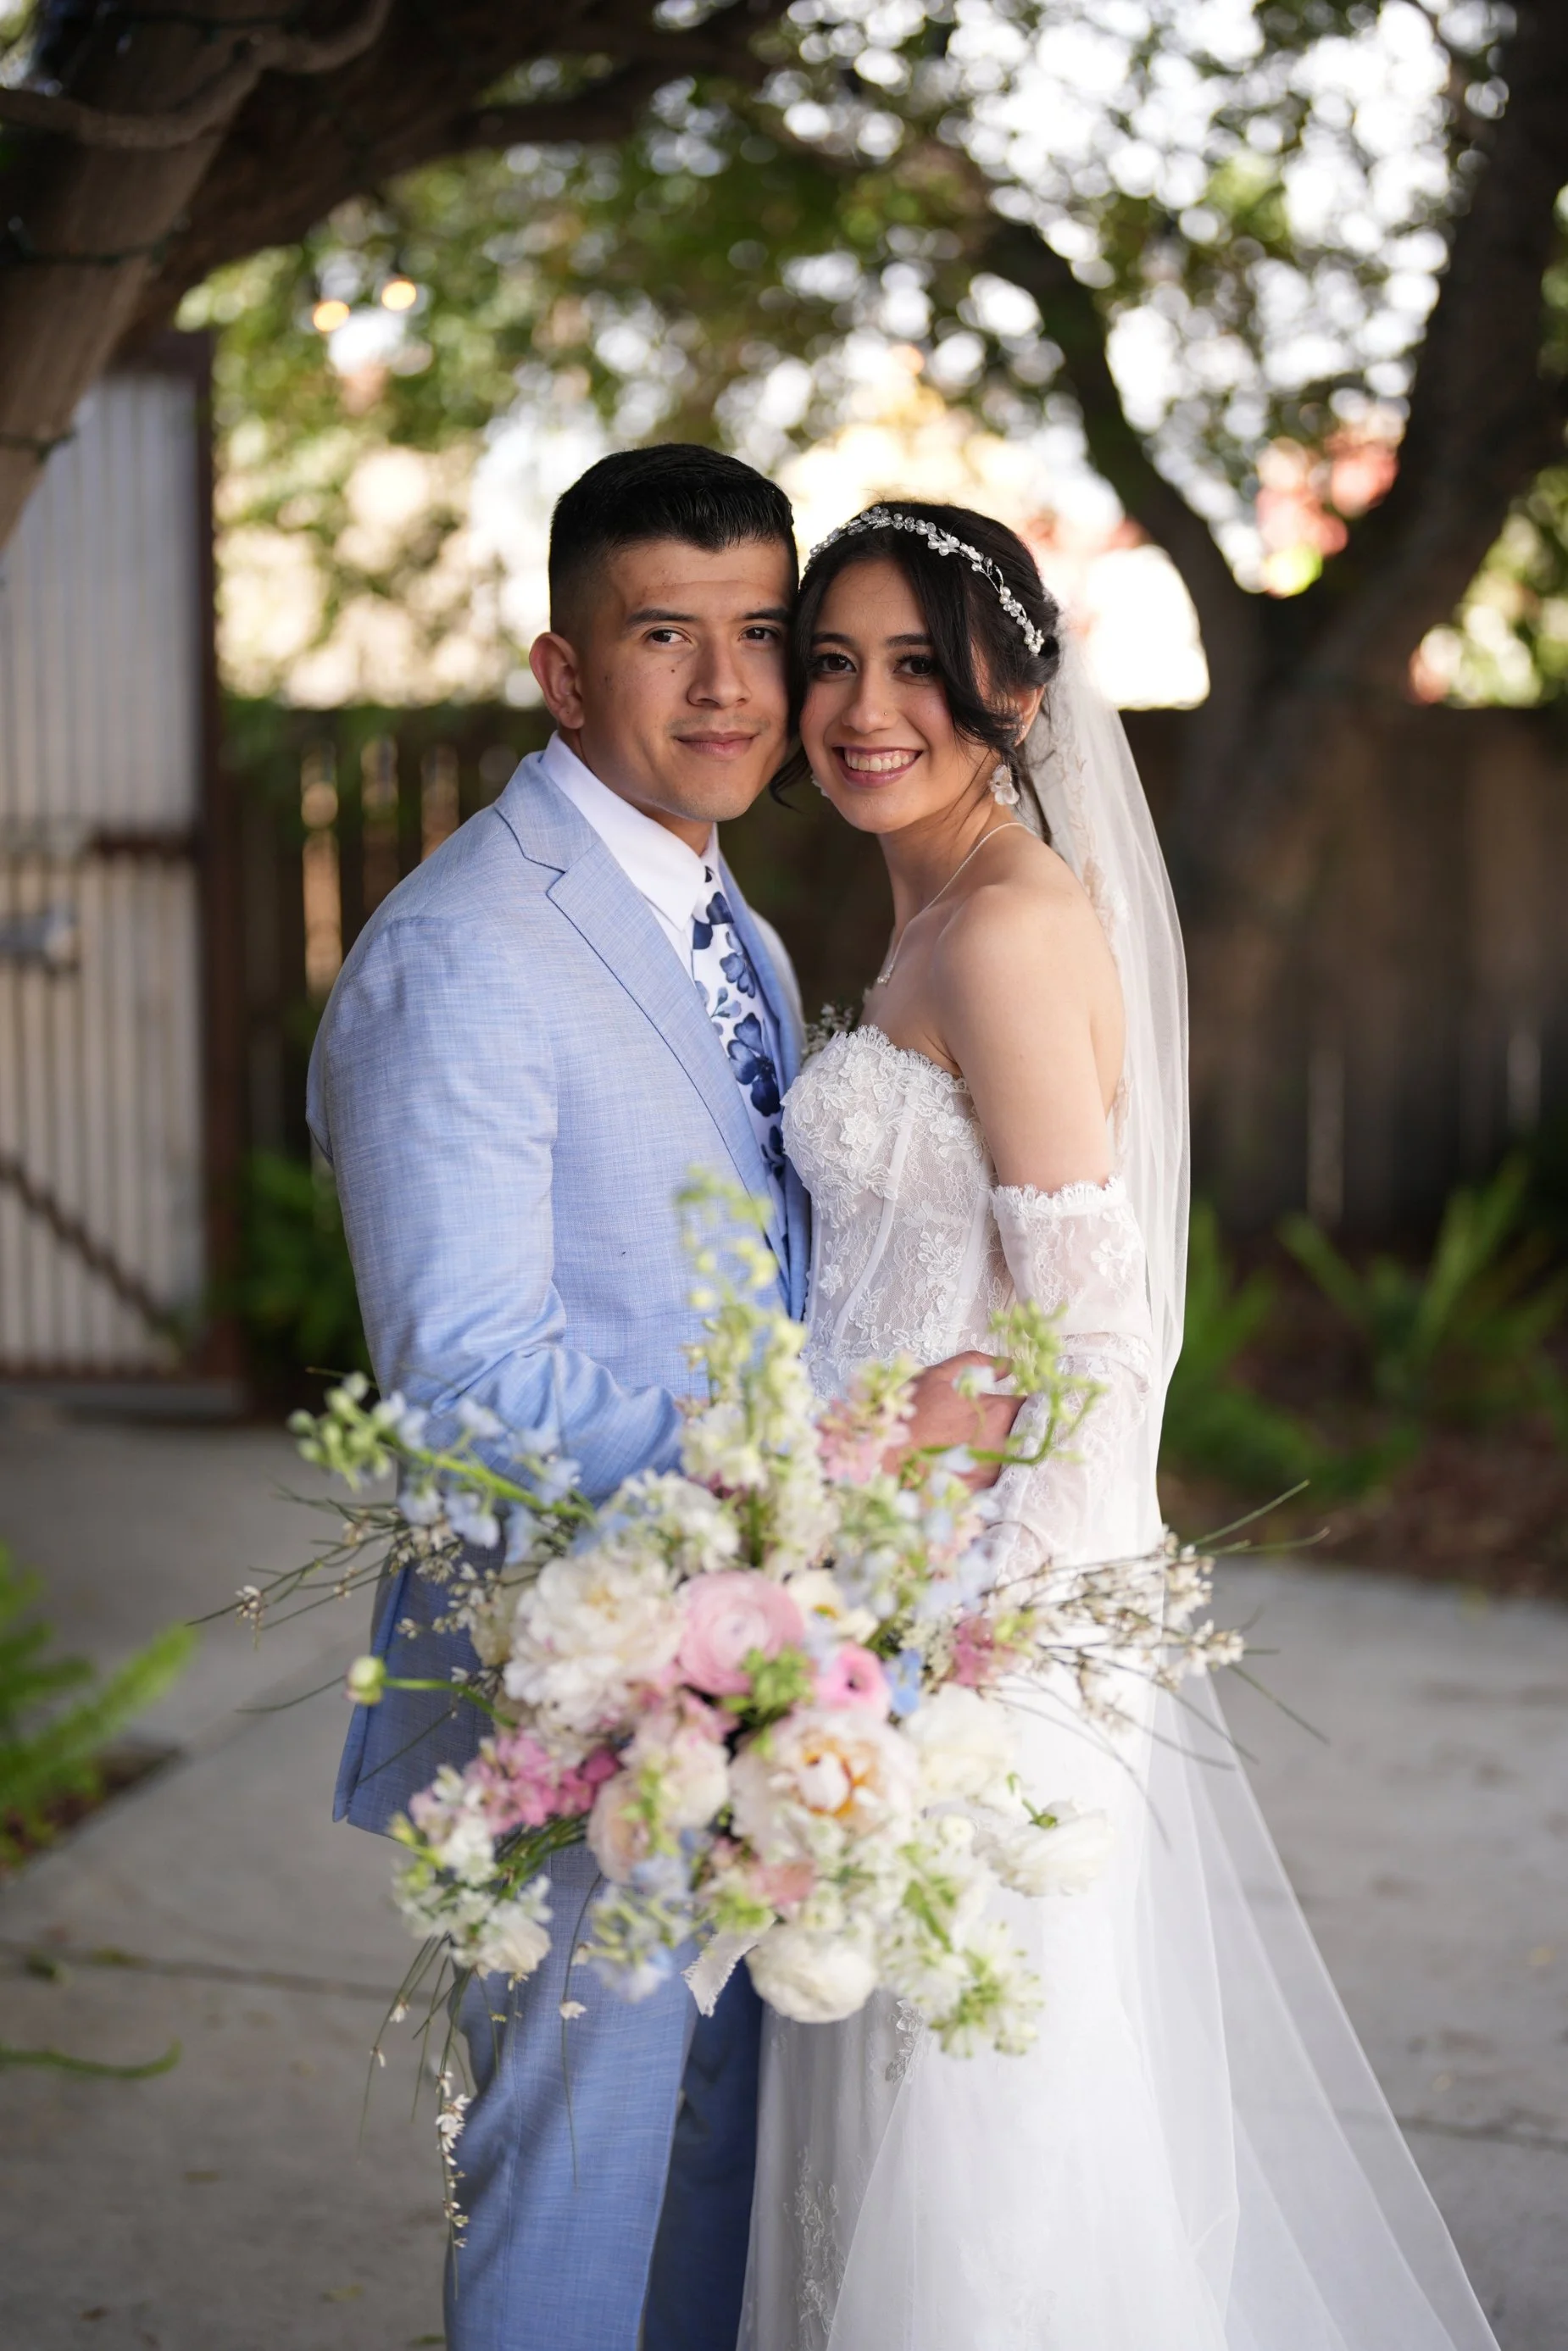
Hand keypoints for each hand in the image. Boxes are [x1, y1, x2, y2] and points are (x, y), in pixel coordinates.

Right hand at [885, 1351, 1021, 1490]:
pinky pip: (994, 1477)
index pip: (1032, 1405)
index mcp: (998, 1411)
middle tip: (990, 1425)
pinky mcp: (981, 1491)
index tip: (1013, 1403)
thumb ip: (976, 1364)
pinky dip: (986, 1469)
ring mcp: (994, 1470)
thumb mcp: (938, 1376)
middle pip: (1025, 1433)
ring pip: (1011, 1456)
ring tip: (974, 1445)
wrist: (885, 1460)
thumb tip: (1009, 1364)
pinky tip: (966, 1464)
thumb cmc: (910, 1414)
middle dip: (1015, 1426)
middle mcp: (1003, 1442)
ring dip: (1001, 1448)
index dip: (1024, 1403)